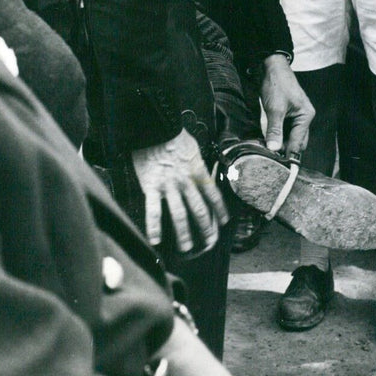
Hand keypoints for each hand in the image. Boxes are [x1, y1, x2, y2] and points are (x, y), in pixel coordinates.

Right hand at [131, 128, 228, 252]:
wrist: (156, 127)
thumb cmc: (174, 135)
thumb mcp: (193, 149)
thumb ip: (198, 164)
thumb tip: (202, 173)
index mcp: (198, 171)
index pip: (213, 195)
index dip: (220, 210)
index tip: (224, 222)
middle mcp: (187, 182)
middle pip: (199, 210)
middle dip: (206, 228)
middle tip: (209, 243)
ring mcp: (169, 186)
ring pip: (179, 214)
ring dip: (184, 234)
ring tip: (187, 248)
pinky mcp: (151, 187)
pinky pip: (153, 211)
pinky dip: (155, 227)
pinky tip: (155, 241)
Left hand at [260, 54, 314, 157]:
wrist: (269, 66)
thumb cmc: (276, 85)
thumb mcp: (274, 109)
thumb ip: (275, 130)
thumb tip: (274, 149)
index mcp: (306, 116)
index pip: (298, 142)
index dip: (287, 155)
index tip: (277, 167)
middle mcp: (303, 118)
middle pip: (296, 142)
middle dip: (285, 152)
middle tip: (271, 163)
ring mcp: (295, 116)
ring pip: (289, 137)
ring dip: (280, 145)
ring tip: (268, 155)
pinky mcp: (286, 114)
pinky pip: (284, 130)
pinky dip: (277, 137)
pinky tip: (267, 143)